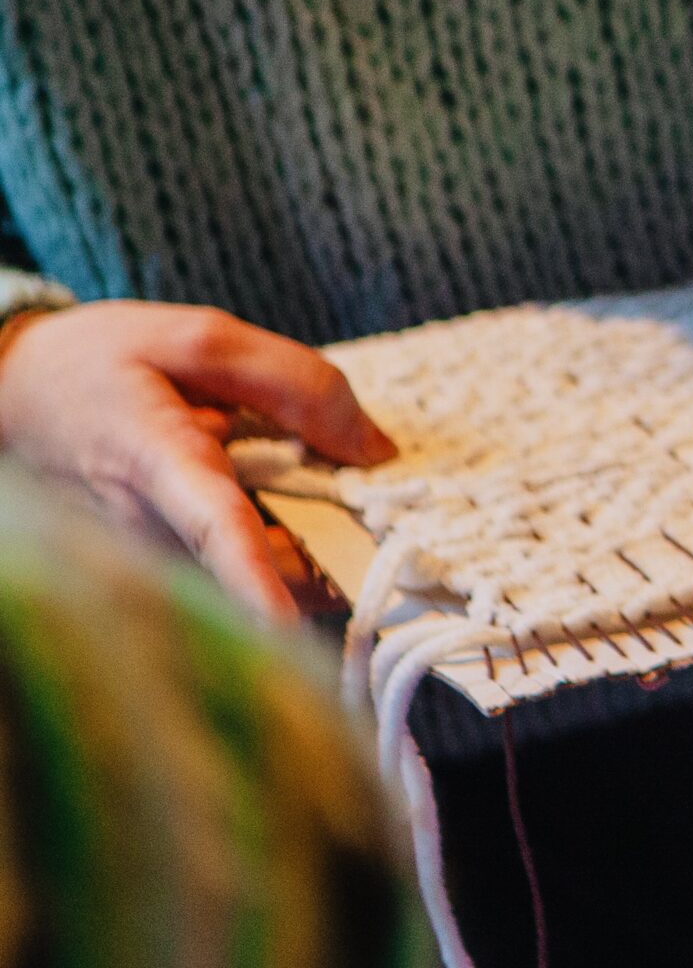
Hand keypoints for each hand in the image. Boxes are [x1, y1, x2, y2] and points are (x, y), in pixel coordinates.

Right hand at [0, 303, 393, 624]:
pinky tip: (294, 516)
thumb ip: (295, 382)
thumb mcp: (198, 339)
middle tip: (380, 515)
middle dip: (333, 555)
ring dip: (314, 557)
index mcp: (159, 462)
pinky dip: (285, 559)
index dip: (253, 579)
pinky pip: (241, 581)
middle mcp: (149, 529)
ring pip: (259, 583)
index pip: (214, 528)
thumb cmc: (100, 362)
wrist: (10, 395)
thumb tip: (374, 448)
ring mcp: (150, 560)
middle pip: (262, 568)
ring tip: (336, 507)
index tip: (286, 628)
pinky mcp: (159, 571)